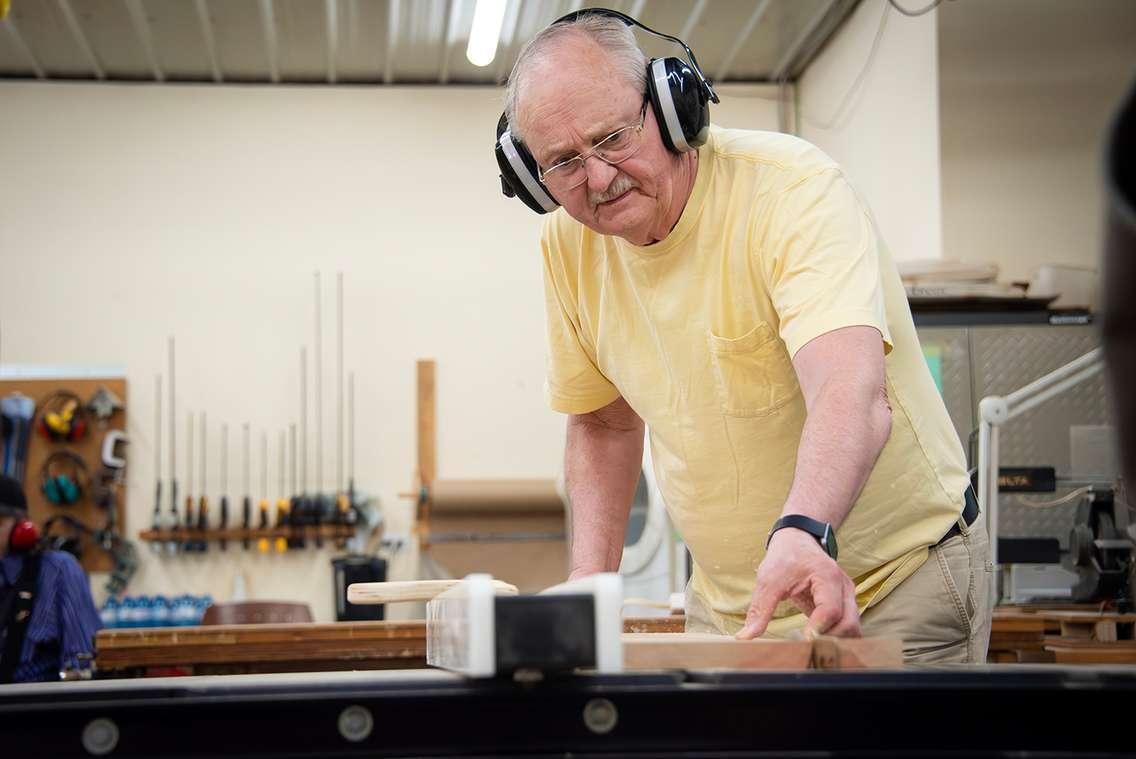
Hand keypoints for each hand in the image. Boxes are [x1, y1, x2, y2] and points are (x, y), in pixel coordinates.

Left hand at [735, 526, 860, 639]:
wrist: (797, 541)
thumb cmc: (785, 558)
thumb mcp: (768, 580)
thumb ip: (760, 609)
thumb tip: (745, 637)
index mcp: (827, 576)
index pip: (831, 610)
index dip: (818, 629)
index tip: (802, 640)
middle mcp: (844, 587)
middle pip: (848, 623)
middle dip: (829, 639)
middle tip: (806, 648)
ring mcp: (848, 596)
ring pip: (853, 628)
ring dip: (835, 641)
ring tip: (811, 647)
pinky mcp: (845, 605)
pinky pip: (849, 627)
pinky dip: (837, 638)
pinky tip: (818, 643)